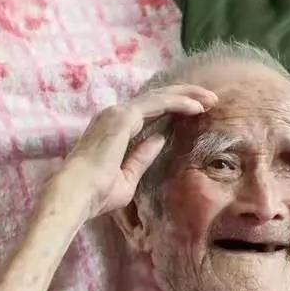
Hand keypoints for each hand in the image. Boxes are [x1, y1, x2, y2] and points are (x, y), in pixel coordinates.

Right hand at [60, 84, 217, 218]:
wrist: (78, 194)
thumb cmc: (98, 194)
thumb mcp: (128, 177)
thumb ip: (142, 157)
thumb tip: (159, 139)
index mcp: (115, 130)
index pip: (149, 111)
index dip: (174, 109)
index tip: (197, 113)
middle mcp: (115, 116)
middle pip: (157, 99)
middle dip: (185, 96)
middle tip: (211, 99)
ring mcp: (118, 113)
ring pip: (159, 96)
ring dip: (187, 96)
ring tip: (211, 99)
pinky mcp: (124, 116)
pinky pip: (158, 103)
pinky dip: (179, 102)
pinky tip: (197, 107)